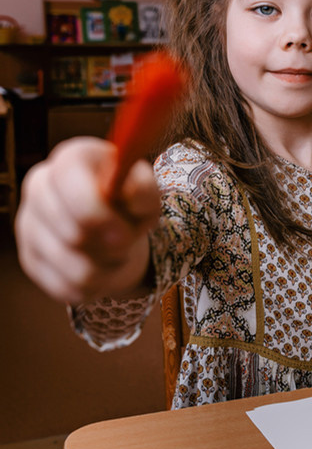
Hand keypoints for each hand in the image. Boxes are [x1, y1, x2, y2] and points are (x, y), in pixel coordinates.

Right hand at [15, 137, 160, 305]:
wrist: (112, 224)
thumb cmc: (127, 202)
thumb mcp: (146, 193)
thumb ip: (144, 189)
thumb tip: (129, 194)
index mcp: (69, 159)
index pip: (72, 189)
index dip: (101, 216)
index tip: (126, 232)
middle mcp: (39, 186)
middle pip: (74, 234)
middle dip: (113, 245)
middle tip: (125, 239)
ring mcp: (28, 224)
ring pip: (75, 269)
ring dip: (108, 268)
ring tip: (114, 252)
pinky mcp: (29, 259)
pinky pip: (69, 288)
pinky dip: (95, 285)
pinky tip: (99, 266)